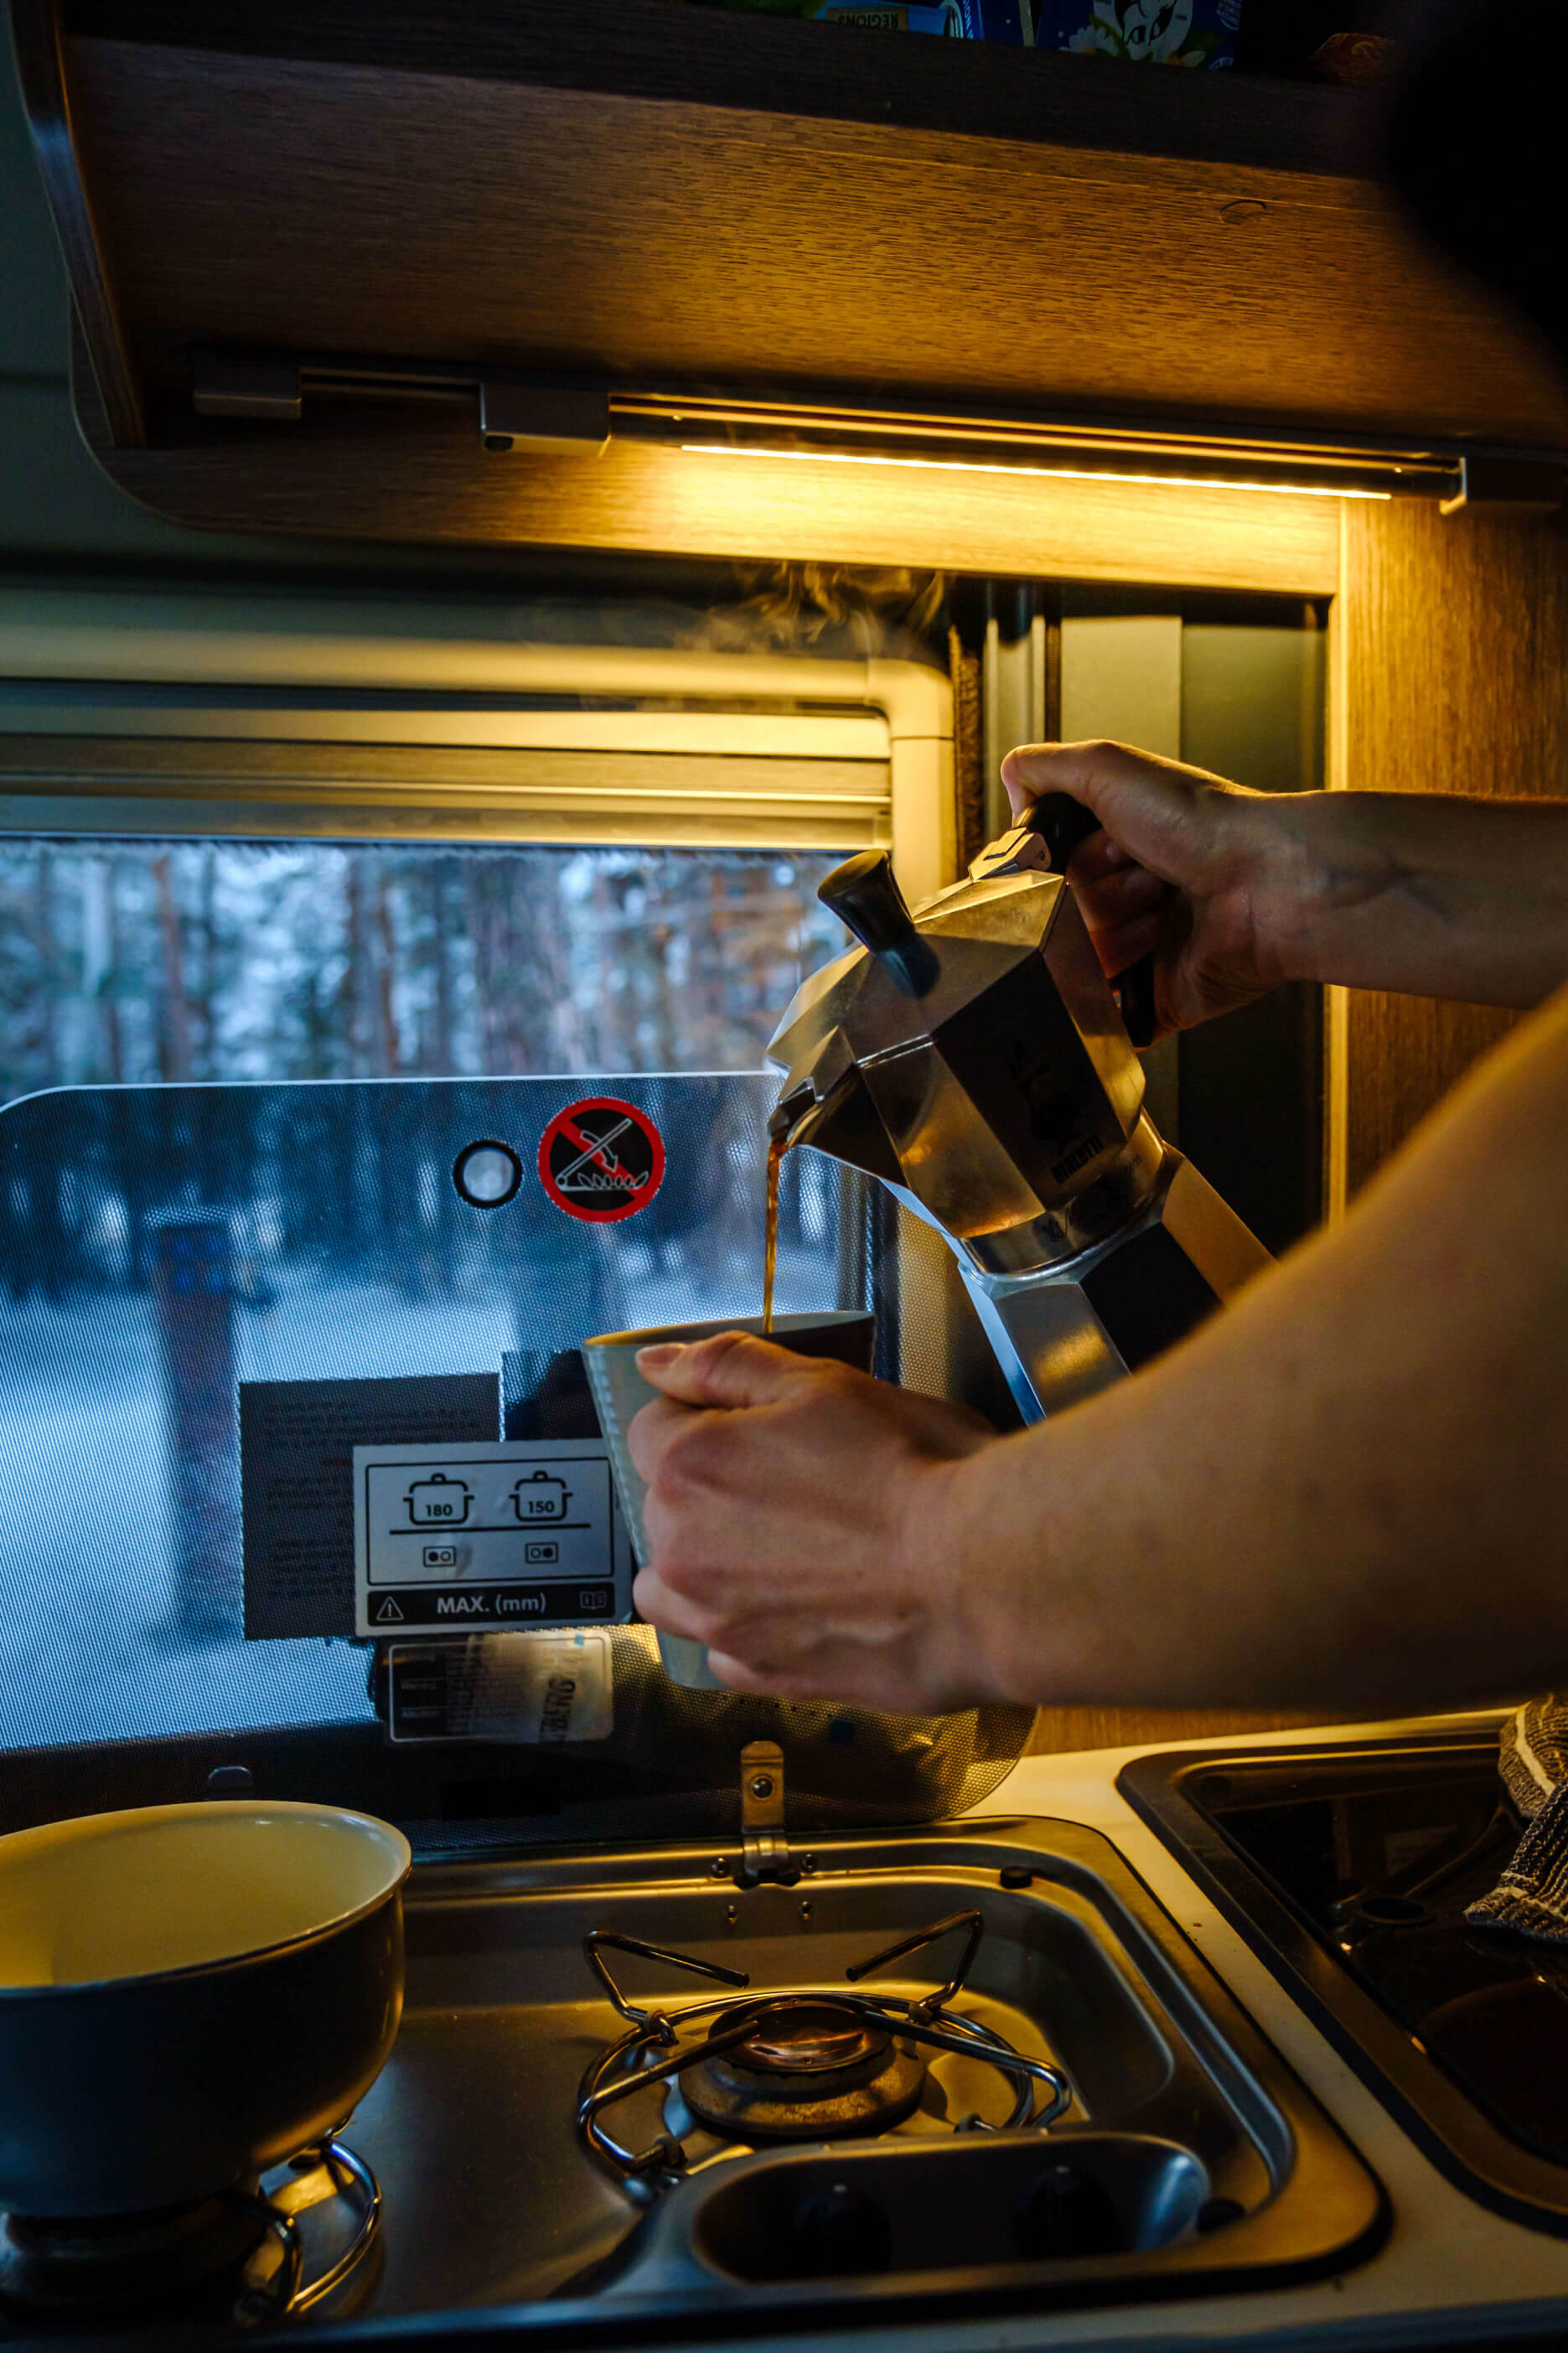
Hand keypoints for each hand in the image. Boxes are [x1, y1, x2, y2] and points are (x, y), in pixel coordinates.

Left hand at [627, 1333, 998, 1710]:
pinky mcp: (763, 1676)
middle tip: (801, 1486)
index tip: (765, 1430)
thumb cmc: (916, 1472)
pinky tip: (805, 1606)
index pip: (652, 1429)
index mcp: (689, 1466)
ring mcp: (718, 1622)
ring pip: (672, 1589)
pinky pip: (723, 1652)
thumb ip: (726, 1367)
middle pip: (662, 1508)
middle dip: (710, 1492)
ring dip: (706, 1567)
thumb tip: (655, 1363)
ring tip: (785, 1552)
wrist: (983, 1574)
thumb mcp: (823, 1384)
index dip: (709, 1420)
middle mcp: (683, 1549)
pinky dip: (749, 1629)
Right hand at [1000, 740, 1311, 1035]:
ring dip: (1117, 932)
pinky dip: (1114, 997)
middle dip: (1094, 891)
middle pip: (1058, 915)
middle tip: (1143, 868)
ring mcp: (1142, 951)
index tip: (1086, 844)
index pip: (1044, 869)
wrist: (1269, 882)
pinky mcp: (1158, 1001)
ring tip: (1166, 907)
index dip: (1059, 858)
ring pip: (1078, 963)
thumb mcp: (1109, 767)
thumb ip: (1044, 768)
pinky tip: (1153, 956)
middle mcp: (1128, 897)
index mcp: (1116, 847)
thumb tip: (1012, 789)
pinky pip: (1107, 1017)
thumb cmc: (1206, 823)